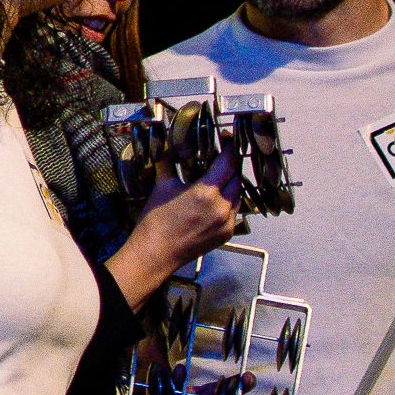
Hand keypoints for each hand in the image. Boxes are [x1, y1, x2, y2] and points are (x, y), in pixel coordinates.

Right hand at [104, 156, 242, 304]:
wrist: (156, 253)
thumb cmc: (155, 221)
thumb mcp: (162, 186)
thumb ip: (170, 164)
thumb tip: (168, 147)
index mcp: (205, 192)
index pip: (228, 163)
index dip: (229, 149)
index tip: (226, 140)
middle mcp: (221, 207)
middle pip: (237, 178)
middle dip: (230, 167)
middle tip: (221, 159)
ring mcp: (227, 222)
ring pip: (238, 195)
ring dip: (231, 185)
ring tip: (218, 179)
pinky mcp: (227, 233)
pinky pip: (235, 212)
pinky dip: (228, 202)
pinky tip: (215, 200)